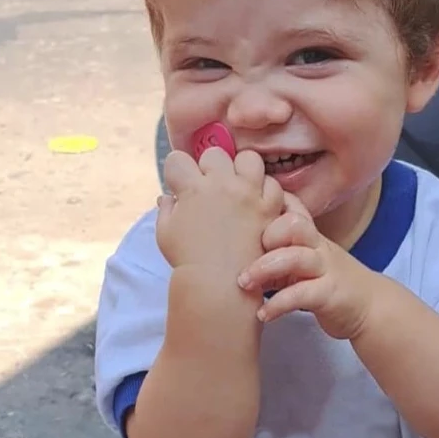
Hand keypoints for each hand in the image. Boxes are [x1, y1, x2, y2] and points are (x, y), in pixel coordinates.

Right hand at [158, 148, 283, 276]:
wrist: (219, 283)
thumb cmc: (188, 260)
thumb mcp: (165, 233)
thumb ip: (166, 209)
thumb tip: (167, 197)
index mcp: (192, 189)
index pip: (178, 159)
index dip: (177, 171)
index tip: (180, 185)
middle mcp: (221, 185)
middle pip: (215, 154)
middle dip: (209, 166)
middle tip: (210, 187)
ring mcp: (247, 194)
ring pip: (248, 160)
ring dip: (241, 170)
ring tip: (238, 187)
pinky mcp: (268, 208)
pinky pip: (272, 184)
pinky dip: (265, 191)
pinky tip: (257, 202)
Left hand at [237, 194, 376, 338]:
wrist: (370, 306)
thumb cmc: (327, 281)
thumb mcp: (302, 258)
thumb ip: (276, 249)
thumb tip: (234, 243)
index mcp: (309, 234)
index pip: (290, 205)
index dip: (265, 203)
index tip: (236, 214)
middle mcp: (317, 246)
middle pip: (292, 224)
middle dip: (265, 235)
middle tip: (242, 256)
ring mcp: (325, 269)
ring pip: (295, 256)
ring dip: (264, 269)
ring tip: (244, 284)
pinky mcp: (329, 294)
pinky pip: (301, 294)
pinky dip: (278, 304)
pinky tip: (263, 314)